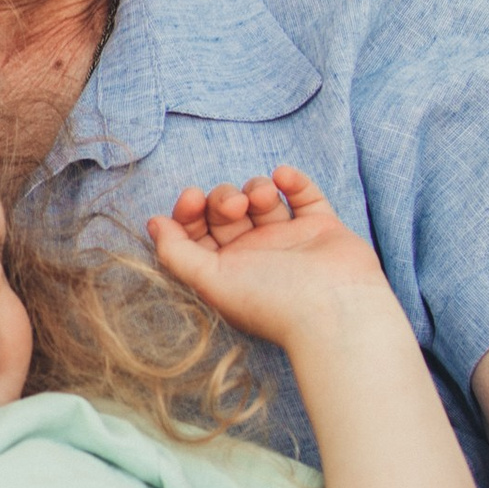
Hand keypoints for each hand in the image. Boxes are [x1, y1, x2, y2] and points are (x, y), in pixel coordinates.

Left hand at [149, 166, 389, 349]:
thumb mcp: (210, 281)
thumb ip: (176, 253)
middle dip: (223, 198)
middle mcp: (256, 255)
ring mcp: (290, 240)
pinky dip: (293, 180)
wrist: (335, 311)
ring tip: (262, 199)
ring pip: (262, 198)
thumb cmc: (270, 301)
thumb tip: (153, 224)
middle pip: (227, 210)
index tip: (191, 198)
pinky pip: (304, 195)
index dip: (189, 211)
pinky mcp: (322, 228)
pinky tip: (284, 176)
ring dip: (256, 188)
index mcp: (226, 270)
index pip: (197, 231)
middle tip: (234, 206)